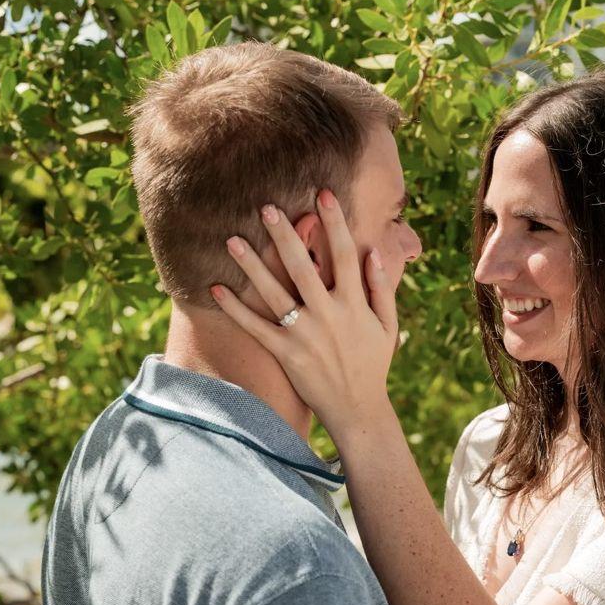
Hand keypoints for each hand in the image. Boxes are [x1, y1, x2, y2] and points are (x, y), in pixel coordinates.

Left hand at [211, 190, 397, 437]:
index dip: (335, 222)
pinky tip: (216, 287)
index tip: (323, 194)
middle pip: (303, 265)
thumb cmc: (373, 364)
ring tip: (232, 239)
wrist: (358, 410)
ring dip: (252, 264)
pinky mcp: (285, 353)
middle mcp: (329, 315)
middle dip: (284, 234)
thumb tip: (373, 253)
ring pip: (274, 292)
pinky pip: (256, 327)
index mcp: (355, 304)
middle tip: (265, 206)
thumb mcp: (388, 326)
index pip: (345, 254)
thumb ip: (381, 289)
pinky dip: (235, 308)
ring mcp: (305, 334)